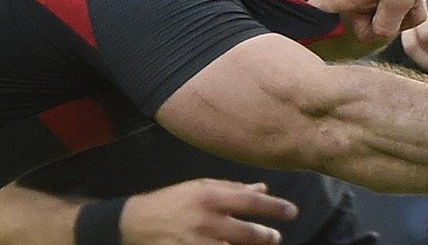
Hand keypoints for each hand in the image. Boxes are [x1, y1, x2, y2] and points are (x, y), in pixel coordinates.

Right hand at [119, 179, 297, 244]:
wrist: (134, 223)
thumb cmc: (172, 201)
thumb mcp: (199, 187)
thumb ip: (232, 188)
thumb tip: (263, 188)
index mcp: (209, 198)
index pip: (251, 201)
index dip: (275, 207)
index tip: (293, 212)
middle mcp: (205, 221)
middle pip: (248, 233)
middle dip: (267, 237)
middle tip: (275, 237)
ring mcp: (197, 243)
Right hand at [310, 0, 427, 40]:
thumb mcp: (398, 1)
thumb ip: (384, 26)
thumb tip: (379, 33)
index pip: (315, 10)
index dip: (309, 20)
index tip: (301, 28)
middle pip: (368, 28)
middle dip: (393, 22)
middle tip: (405, 4)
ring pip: (389, 19)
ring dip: (408, 11)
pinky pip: (399, 8)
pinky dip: (413, 3)